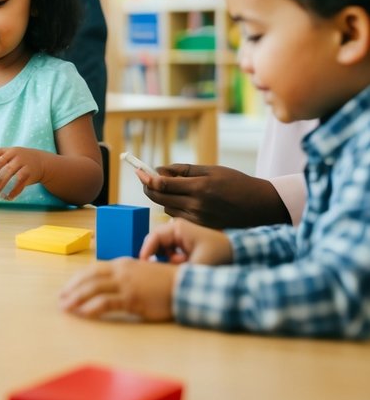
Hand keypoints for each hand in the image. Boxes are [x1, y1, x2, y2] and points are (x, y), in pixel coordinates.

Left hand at [0, 146, 47, 199]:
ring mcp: (25, 166)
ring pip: (13, 177)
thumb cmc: (22, 157)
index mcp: (11, 152)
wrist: (42, 162)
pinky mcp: (30, 175)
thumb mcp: (11, 152)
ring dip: (3, 186)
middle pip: (5, 169)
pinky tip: (8, 197)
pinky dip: (14, 192)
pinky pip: (21, 184)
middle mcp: (18, 158)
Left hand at [59, 258, 177, 321]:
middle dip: (72, 288)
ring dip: (76, 298)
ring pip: (93, 289)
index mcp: (122, 264)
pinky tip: (83, 314)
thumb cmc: (165, 281)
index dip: (77, 279)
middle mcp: (121, 271)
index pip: (93, 269)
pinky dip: (92, 308)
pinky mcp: (132, 299)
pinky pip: (106, 303)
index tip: (67, 288)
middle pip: (88, 277)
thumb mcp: (141, 272)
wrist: (185, 286)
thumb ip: (125, 276)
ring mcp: (126, 284)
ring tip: (66, 308)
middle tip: (61, 299)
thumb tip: (110, 285)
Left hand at [137, 164, 290, 228]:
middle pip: (159, 198)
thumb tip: (159, 170)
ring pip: (167, 209)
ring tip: (172, 189)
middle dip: (150, 187)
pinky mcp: (202, 228)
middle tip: (146, 179)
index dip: (147, 178)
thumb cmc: (236, 183)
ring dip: (163, 198)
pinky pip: (178, 218)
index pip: (162, 184)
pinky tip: (183, 201)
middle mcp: (197, 206)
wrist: (261, 206)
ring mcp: (199, 220)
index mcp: (200, 187)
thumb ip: (183, 170)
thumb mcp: (211, 170)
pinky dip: (175, 208)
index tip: (138, 171)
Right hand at [139, 217, 233, 265]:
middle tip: (171, 268)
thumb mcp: (197, 265)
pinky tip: (187, 265)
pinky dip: (175, 262)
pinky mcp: (183, 243)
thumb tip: (157, 277)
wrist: (240, 254)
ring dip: (169, 260)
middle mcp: (176, 229)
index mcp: (177, 227)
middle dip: (161, 258)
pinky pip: (170, 253)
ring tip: (184, 265)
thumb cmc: (221, 255)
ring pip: (162, 250)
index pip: (153, 237)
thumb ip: (175, 271)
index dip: (145, 252)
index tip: (144, 266)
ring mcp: (179, 235)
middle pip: (156, 244)